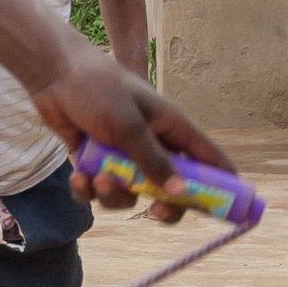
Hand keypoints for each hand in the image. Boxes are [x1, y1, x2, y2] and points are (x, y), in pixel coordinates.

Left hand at [23, 31, 228, 219]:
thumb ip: (154, 161)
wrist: (53, 74)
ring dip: (113, 194)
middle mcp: (151, 144)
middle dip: (163, 205)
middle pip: (170, 189)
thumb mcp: (129, 126)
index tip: (234, 211)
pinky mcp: (94, 163)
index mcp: (171, 128)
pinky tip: (78, 178)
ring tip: (98, 178)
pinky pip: (98, 191)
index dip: (222, 183)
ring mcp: (122, 156)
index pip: (207, 159)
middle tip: (155, 212)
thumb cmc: (98, 89)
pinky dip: (88, 190)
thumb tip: (181, 192)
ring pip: (129, 195)